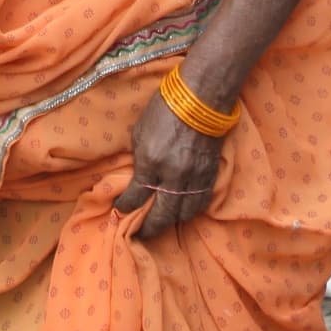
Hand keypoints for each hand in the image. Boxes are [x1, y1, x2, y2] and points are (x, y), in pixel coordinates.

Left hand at [114, 89, 225, 239]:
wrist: (202, 98)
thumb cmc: (165, 108)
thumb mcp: (141, 131)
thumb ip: (140, 159)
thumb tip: (138, 178)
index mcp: (151, 161)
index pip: (135, 196)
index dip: (125, 206)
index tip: (120, 209)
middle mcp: (173, 175)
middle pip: (161, 216)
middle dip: (148, 228)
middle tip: (140, 233)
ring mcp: (194, 178)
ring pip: (183, 215)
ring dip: (171, 222)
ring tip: (161, 223)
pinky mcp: (210, 176)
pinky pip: (200, 204)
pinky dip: (190, 211)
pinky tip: (182, 211)